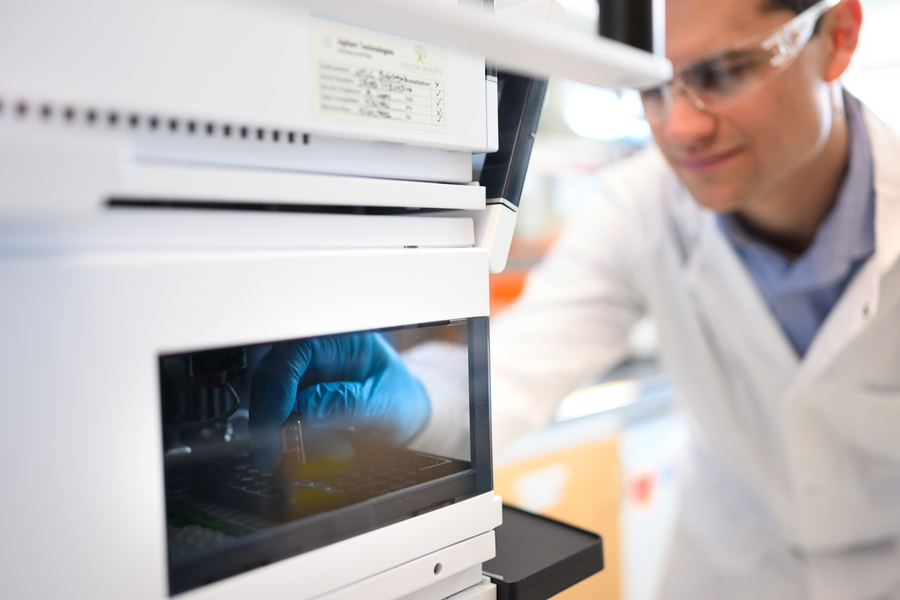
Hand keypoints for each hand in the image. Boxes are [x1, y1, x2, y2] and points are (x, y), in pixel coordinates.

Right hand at [249, 333, 429, 470]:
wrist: (406, 413)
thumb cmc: (401, 398)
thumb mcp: (384, 402)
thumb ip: (349, 403)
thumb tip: (309, 408)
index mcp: (343, 342)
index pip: (299, 349)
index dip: (281, 380)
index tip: (277, 416)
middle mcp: (319, 353)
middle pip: (275, 371)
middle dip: (268, 408)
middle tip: (269, 446)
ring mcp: (307, 374)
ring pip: (269, 393)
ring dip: (269, 424)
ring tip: (277, 455)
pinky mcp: (300, 396)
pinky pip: (278, 412)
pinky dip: (278, 432)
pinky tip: (285, 451)